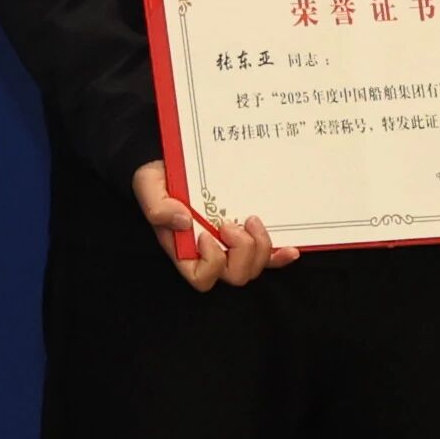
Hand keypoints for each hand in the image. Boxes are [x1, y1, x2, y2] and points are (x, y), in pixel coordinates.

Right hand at [130, 159, 285, 290]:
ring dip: (261, 247)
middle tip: (231, 224)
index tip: (206, 234)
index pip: (202, 277)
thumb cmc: (160, 178)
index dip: (212, 261)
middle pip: (236, 275)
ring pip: (255, 267)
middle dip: (241, 251)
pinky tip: (291, 249)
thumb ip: (157, 206)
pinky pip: (269, 257)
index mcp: (184, 249)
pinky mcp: (248, 237)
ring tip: (252, 219)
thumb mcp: (148, 186)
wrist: (175, 161)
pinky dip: (280, 256)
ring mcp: (231, 247)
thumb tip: (183, 220)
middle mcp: (209, 253)